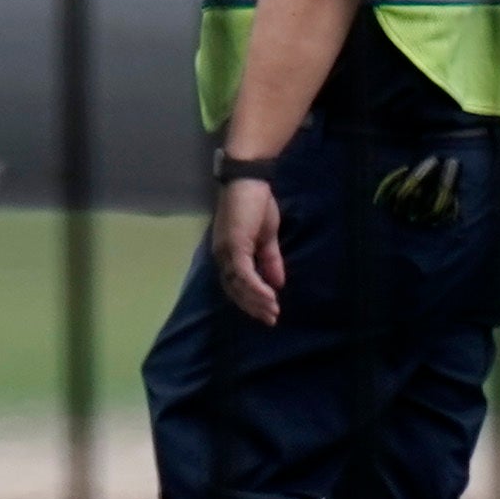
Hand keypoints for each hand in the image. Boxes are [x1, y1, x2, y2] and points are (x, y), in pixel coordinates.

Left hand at [212, 177, 286, 324]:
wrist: (250, 179)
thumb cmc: (256, 203)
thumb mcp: (267, 237)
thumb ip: (270, 260)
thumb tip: (277, 283)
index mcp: (228, 253)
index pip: (235, 285)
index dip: (250, 300)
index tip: (267, 312)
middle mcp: (222, 255)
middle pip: (234, 290)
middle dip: (253, 306)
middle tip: (271, 319)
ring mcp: (226, 251)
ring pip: (238, 285)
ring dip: (256, 300)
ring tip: (273, 311)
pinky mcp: (234, 246)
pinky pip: (244, 274)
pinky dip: (256, 287)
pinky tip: (270, 296)